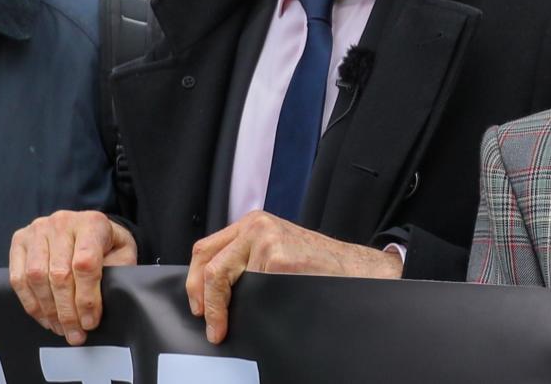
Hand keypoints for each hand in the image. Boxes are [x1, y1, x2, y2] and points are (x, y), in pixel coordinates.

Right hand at [9, 210, 137, 345]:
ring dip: (48, 310)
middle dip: (67, 311)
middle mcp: (63, 222)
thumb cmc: (108, 245)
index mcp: (93, 223)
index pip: (85, 264)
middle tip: (75, 334)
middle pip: (59, 274)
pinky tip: (44, 317)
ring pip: (36, 278)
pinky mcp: (20, 240)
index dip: (86, 298)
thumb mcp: (123, 254)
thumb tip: (100, 304)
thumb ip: (117, 273)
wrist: (89, 228)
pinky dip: (30, 303)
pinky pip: (18, 278)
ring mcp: (38, 229)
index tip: (90, 322)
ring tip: (60, 329)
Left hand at [185, 211, 402, 343]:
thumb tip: (211, 291)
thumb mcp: (277, 250)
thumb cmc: (318, 267)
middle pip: (207, 260)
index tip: (199, 308)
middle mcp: (256, 226)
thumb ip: (247, 258)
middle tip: (207, 321)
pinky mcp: (277, 257)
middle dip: (200, 295)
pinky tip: (254, 315)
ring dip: (217, 306)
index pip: (206, 249)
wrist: (355, 270)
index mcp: (254, 224)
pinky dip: (246, 306)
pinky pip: (248, 288)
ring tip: (222, 327)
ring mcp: (266, 239)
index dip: (195, 282)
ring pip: (220, 275)